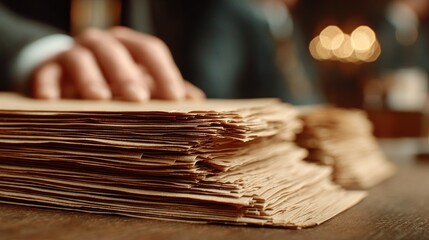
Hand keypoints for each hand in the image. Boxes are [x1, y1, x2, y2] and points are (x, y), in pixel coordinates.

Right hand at [31, 26, 204, 100]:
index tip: (174, 98)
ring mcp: (71, 53)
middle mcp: (101, 44)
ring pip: (80, 59)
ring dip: (91, 78)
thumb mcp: (140, 81)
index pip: (149, 50)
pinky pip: (45, 74)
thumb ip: (165, 89)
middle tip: (138, 98)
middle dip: (127, 74)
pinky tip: (53, 100)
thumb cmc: (113, 80)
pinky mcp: (46, 69)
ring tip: (100, 99)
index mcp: (128, 45)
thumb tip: (196, 103)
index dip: (163, 71)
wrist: (68, 74)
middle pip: (116, 52)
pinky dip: (48, 86)